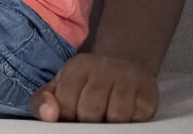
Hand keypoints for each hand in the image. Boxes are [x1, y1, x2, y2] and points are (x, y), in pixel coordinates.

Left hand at [30, 53, 159, 122]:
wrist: (124, 67)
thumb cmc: (85, 83)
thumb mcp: (60, 86)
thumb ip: (44, 101)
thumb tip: (49, 116)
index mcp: (78, 66)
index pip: (66, 102)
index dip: (66, 117)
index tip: (70, 118)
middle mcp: (104, 69)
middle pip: (90, 112)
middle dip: (86, 124)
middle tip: (89, 121)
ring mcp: (129, 80)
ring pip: (116, 118)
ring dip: (108, 125)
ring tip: (105, 120)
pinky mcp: (148, 95)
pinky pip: (137, 120)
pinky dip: (128, 125)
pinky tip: (123, 118)